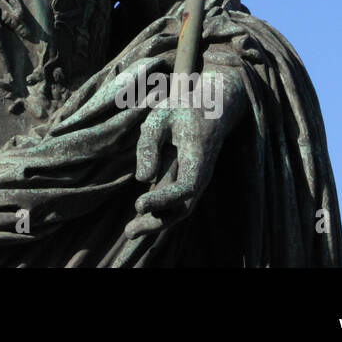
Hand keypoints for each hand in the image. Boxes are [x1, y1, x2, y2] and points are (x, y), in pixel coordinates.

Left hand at [125, 64, 246, 236]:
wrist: (212, 109)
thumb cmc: (183, 109)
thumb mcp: (161, 116)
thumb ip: (149, 144)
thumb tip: (143, 179)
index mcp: (199, 157)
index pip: (186, 187)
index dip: (163, 199)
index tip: (138, 204)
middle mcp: (202, 174)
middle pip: (184, 207)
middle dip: (157, 222)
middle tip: (129, 232)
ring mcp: (197, 180)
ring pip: (180, 209)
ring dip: (157, 222)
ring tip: (130, 232)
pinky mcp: (189, 181)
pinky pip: (177, 203)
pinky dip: (160, 213)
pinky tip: (139, 219)